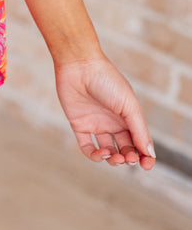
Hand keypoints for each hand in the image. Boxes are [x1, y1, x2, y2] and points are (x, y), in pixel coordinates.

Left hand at [54, 55, 155, 169]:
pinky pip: (87, 147)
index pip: (139, 142)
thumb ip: (139, 130)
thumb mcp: (129, 105)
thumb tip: (150, 154)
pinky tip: (101, 153)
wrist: (79, 64)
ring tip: (114, 155)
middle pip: (125, 149)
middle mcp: (113, 122)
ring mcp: (96, 124)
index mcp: (128, 116)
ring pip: (108, 152)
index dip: (145, 156)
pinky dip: (95, 155)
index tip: (146, 165)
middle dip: (129, 158)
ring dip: (113, 160)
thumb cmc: (107, 80)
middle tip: (128, 157)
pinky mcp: (79, 125)